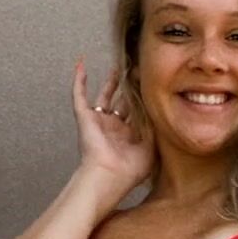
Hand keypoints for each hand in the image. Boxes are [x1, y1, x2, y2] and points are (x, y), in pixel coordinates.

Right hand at [72, 61, 156, 189]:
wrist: (109, 174)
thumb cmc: (129, 169)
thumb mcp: (151, 148)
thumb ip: (155, 128)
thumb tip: (159, 110)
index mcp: (128, 136)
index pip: (137, 112)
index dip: (144, 99)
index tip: (152, 84)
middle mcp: (113, 128)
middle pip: (122, 101)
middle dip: (130, 88)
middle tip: (138, 72)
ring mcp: (98, 121)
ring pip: (104, 96)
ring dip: (110, 82)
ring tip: (117, 68)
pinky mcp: (85, 117)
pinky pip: (79, 95)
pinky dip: (78, 80)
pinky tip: (81, 64)